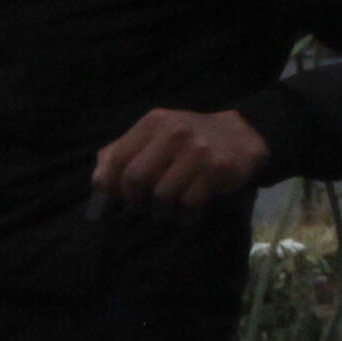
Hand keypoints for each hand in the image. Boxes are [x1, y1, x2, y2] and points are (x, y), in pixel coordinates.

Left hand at [91, 106, 271, 212]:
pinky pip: (189, 204)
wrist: (243, 135)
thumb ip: (124, 152)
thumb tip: (98, 183)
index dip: (109, 186)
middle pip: (135, 179)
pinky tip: (189, 212)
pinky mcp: (217, 169)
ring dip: (163, 212)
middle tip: (144, 207)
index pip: (116, 158)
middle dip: (135, 201)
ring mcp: (197, 150)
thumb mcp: (156, 135)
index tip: (113, 202)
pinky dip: (185, 216)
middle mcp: (173, 133)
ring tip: (171, 210)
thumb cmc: (190, 141)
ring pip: (162, 196)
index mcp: (153, 123)